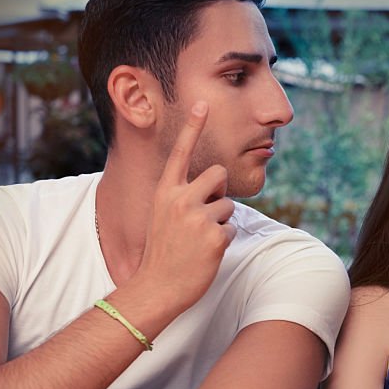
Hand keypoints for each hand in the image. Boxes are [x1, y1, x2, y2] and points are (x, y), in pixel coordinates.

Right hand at [134, 101, 235, 312]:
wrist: (157, 286)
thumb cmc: (164, 251)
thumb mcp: (164, 215)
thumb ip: (183, 195)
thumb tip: (212, 182)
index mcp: (165, 191)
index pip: (181, 152)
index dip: (192, 126)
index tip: (202, 102)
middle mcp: (180, 199)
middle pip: (218, 174)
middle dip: (219, 190)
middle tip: (204, 214)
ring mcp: (198, 217)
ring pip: (228, 204)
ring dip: (221, 221)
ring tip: (200, 240)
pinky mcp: (215, 236)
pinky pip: (232, 228)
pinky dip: (224, 240)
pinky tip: (206, 253)